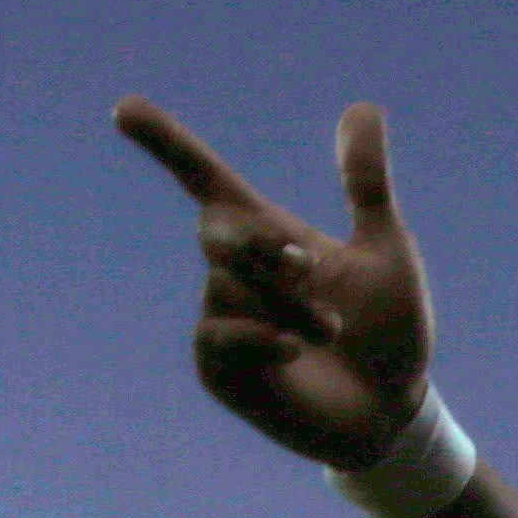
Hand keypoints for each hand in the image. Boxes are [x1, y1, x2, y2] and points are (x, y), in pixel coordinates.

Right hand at [113, 96, 436, 469]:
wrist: (393, 410)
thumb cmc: (389, 331)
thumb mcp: (386, 249)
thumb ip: (365, 184)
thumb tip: (362, 107)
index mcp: (268, 237)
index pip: (202, 179)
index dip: (165, 143)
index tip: (124, 109)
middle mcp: (234, 274)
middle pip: (220, 233)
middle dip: (265, 247)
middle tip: (309, 268)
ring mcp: (220, 320)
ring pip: (232, 289)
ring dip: (289, 305)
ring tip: (330, 330)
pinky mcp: (217, 369)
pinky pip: (220, 336)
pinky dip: (260, 336)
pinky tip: (292, 349)